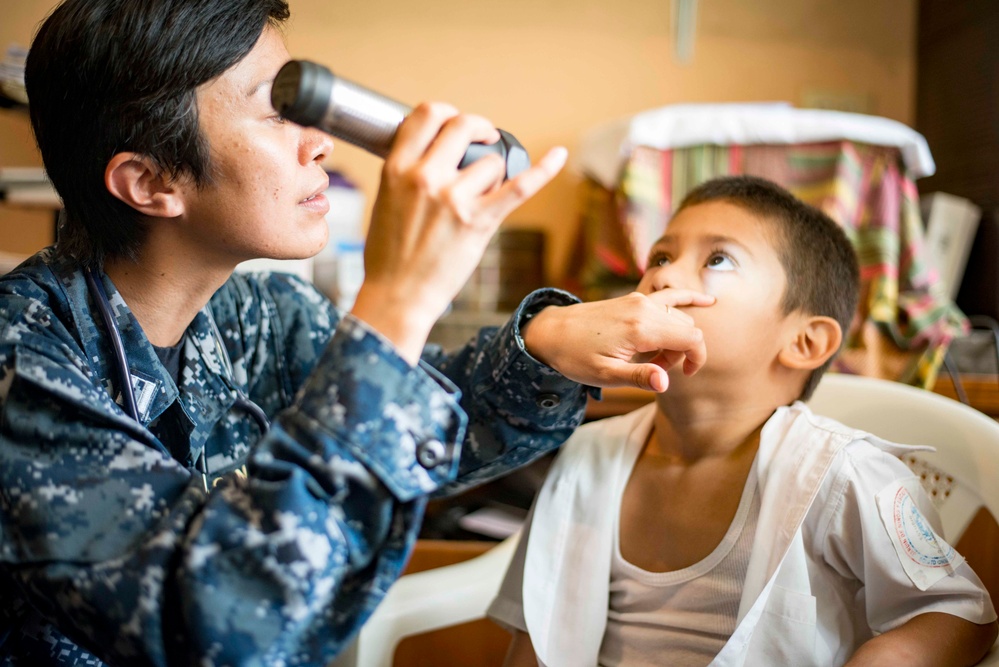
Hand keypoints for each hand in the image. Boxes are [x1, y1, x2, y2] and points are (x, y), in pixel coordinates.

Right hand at [350, 102, 567, 364]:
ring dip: (493, 175)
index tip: (455, 124)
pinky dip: (543, 169)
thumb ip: (408, 173)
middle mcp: (425, 178)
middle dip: (478, 128)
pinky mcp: (478, 222)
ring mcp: (453, 199)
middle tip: (485, 139)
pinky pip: (519, 187)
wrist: (397, 296)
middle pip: (462, 125)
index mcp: (397, 169)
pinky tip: (559, 155)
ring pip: (490, 162)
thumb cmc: (389, 256)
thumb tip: (435, 153)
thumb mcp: (385, 200)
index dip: (446, 113)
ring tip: (482, 196)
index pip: (426, 115)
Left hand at [522, 289, 714, 391]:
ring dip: (675, 338)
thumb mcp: (605, 374)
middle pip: (686, 328)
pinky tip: (706, 300)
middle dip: (680, 352)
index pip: (692, 339)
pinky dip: (687, 299)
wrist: (552, 331)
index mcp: (641, 328)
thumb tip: (665, 383)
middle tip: (651, 368)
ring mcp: (639, 300)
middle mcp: (645, 308)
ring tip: (649, 356)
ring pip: (678, 317)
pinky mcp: (634, 299)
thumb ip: (638, 377)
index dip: (697, 359)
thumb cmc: (575, 356)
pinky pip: (669, 297)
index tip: (684, 376)